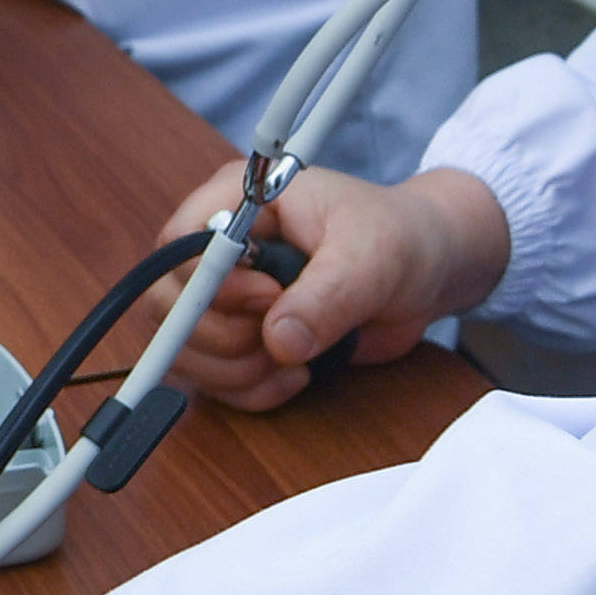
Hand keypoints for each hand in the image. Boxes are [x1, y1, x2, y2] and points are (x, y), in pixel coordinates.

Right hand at [147, 161, 514, 411]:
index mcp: (239, 203)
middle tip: (280, 340)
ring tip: (295, 363)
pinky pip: (214, 380)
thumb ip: (327, 295)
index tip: (269, 299)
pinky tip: (294, 377)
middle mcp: (221, 250)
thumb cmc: (400, 238)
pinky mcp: (241, 339)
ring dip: (236, 373)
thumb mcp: (372, 257)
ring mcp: (228, 299)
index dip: (209, 286)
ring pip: (185, 350)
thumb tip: (278, 339)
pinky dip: (249, 392)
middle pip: (168, 306)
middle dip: (221, 339)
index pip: (177, 247)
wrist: (427, 267)